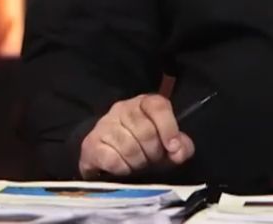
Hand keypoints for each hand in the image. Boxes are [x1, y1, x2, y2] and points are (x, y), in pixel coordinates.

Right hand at [78, 94, 194, 179]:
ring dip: (138, 162)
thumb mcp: (166, 147)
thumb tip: (179, 151)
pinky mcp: (91, 143)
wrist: (105, 156)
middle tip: (151, 159)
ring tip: (137, 164)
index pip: (158, 106)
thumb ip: (181, 147)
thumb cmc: (142, 149)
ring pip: (129, 146)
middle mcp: (122, 108)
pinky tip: (123, 168)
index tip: (173, 148)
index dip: (169, 128)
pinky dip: (122, 168)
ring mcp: (104, 124)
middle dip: (153, 152)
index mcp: (144, 104)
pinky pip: (112, 159)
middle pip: (145, 131)